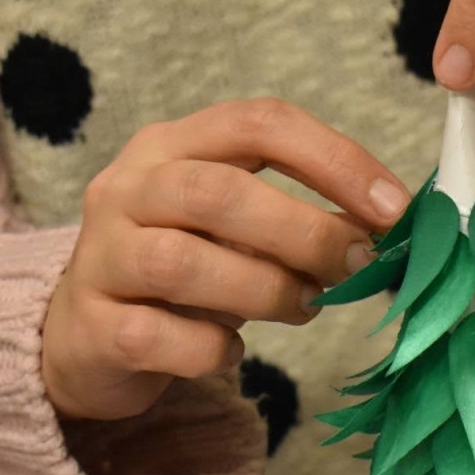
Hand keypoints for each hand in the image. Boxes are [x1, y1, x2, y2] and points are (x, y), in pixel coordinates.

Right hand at [42, 99, 407, 421]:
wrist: (81, 338)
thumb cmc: (178, 274)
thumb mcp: (234, 231)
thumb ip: (297, 223)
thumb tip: (384, 237)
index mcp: (171, 146)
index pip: (258, 123)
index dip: (334, 160)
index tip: (393, 207)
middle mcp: (127, 189)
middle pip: (218, 192)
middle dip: (304, 231)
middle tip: (355, 266)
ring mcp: (101, 256)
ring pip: (186, 263)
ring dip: (265, 290)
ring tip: (302, 307)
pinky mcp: (93, 327)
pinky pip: (164, 337)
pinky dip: (213, 349)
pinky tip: (229, 351)